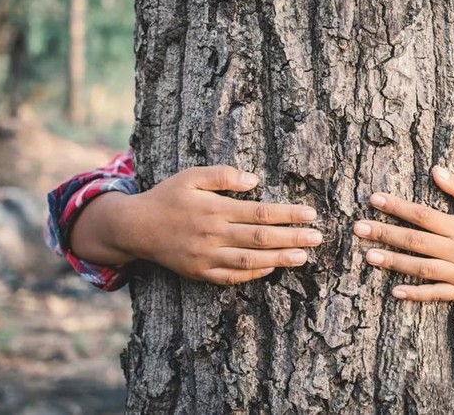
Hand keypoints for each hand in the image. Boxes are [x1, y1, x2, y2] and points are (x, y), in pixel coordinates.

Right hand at [70, 166, 322, 284]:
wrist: (135, 228)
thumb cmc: (167, 196)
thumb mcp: (190, 176)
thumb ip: (222, 175)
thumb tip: (254, 180)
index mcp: (214, 209)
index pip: (259, 213)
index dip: (287, 214)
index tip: (310, 213)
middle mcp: (213, 234)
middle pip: (261, 238)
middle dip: (292, 238)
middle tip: (318, 238)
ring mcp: (206, 257)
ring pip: (250, 260)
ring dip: (280, 259)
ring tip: (304, 257)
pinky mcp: (200, 273)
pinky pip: (232, 277)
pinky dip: (254, 273)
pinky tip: (272, 267)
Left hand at [353, 166, 453, 301]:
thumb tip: (435, 170)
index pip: (422, 215)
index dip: (397, 207)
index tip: (374, 199)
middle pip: (415, 241)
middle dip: (385, 233)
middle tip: (359, 228)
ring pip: (421, 268)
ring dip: (394, 262)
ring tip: (368, 256)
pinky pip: (436, 294)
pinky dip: (416, 294)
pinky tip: (395, 292)